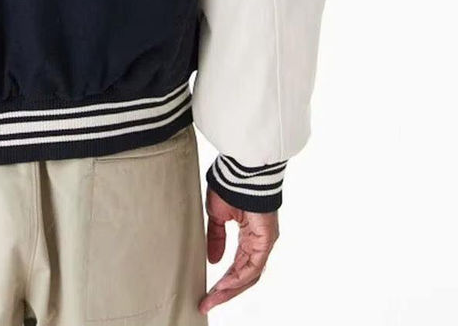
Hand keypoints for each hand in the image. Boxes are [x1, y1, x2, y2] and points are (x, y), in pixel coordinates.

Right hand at [198, 188, 279, 313]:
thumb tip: (214, 260)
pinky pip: (253, 266)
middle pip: (243, 276)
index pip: (237, 267)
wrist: (241, 170)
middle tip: (207, 302)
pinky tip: (224, 284)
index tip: (206, 293)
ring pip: (248, 275)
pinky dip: (238, 277)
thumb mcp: (217, 215)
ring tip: (212, 298)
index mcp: (248, 236)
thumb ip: (216, 238)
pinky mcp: (266, 240)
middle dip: (225, 292)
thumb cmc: (230, 185)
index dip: (223, 282)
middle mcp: (258, 243)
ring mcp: (264, 243)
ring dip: (230, 289)